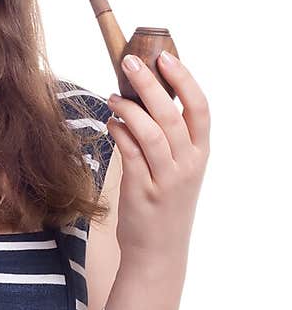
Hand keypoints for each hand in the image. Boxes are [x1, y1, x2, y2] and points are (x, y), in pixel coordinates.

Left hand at [106, 51, 209, 269]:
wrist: (158, 251)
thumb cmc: (164, 204)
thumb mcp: (177, 170)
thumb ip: (168, 139)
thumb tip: (144, 100)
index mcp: (200, 154)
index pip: (200, 108)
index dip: (184, 80)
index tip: (166, 58)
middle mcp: (188, 164)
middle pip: (171, 115)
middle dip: (149, 84)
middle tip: (129, 63)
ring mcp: (166, 178)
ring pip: (150, 133)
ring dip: (128, 109)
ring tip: (112, 97)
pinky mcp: (142, 190)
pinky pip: (130, 153)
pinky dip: (119, 132)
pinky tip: (110, 123)